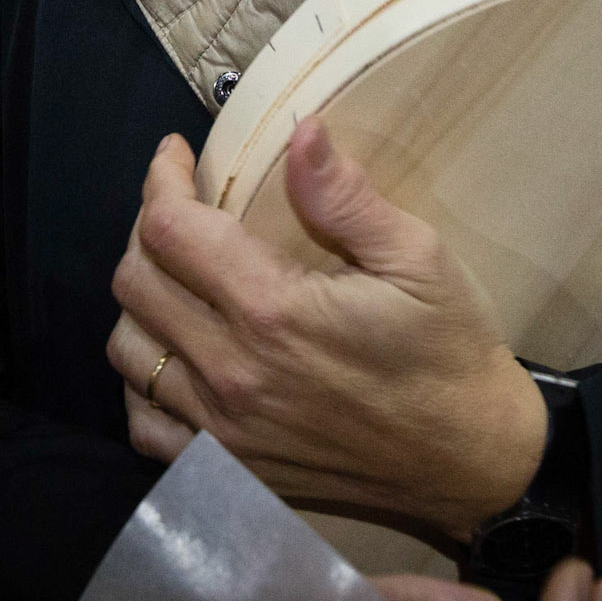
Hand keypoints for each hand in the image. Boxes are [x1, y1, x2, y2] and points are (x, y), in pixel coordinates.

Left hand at [107, 119, 546, 541]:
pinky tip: (178, 348)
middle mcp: (232, 372)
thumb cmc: (448, 348)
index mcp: (273, 310)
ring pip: (128, 351)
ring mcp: (223, 431)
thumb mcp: (417, 256)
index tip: (176, 153)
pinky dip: (144, 378)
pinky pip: (143, 423)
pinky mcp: (229, 469)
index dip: (161, 179)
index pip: (169, 230)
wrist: (473, 460)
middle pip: (135, 283)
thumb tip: (301, 130)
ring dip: (142, 298)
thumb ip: (345, 196)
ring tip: (179, 271)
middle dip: (149, 226)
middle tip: (185, 205)